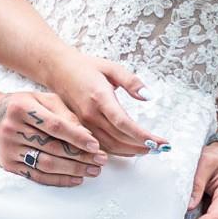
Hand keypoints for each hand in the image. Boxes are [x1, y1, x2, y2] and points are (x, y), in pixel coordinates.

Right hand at [0, 90, 107, 186]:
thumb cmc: (21, 106)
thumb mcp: (41, 99)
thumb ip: (63, 112)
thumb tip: (85, 133)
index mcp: (21, 107)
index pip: (55, 125)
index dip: (77, 136)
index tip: (95, 145)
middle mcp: (12, 128)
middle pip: (52, 147)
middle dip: (80, 156)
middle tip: (100, 160)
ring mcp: (8, 148)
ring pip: (46, 164)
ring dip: (73, 170)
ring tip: (92, 170)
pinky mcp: (8, 164)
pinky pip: (37, 176)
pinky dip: (59, 179)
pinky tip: (75, 178)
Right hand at [46, 50, 168, 156]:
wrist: (58, 70)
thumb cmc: (85, 67)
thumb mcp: (111, 67)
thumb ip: (131, 81)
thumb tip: (148, 96)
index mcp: (100, 97)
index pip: (123, 123)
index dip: (142, 135)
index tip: (159, 141)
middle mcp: (91, 113)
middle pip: (119, 138)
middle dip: (142, 146)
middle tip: (159, 147)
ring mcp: (84, 123)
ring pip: (110, 146)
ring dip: (131, 151)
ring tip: (149, 149)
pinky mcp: (81, 128)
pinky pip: (101, 145)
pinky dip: (118, 151)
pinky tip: (130, 149)